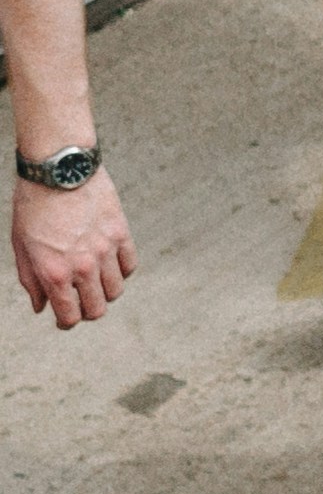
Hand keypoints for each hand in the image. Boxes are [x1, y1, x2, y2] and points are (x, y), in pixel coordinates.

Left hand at [12, 173, 133, 326]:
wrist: (58, 170)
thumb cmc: (33, 205)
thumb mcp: (21, 245)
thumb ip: (30, 279)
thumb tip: (40, 306)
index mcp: (53, 272)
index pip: (69, 315)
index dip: (66, 323)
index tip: (64, 320)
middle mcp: (82, 266)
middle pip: (97, 309)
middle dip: (87, 312)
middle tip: (80, 305)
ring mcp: (105, 251)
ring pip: (116, 290)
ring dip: (105, 293)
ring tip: (95, 284)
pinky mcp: (121, 234)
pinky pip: (129, 265)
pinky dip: (121, 271)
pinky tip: (109, 265)